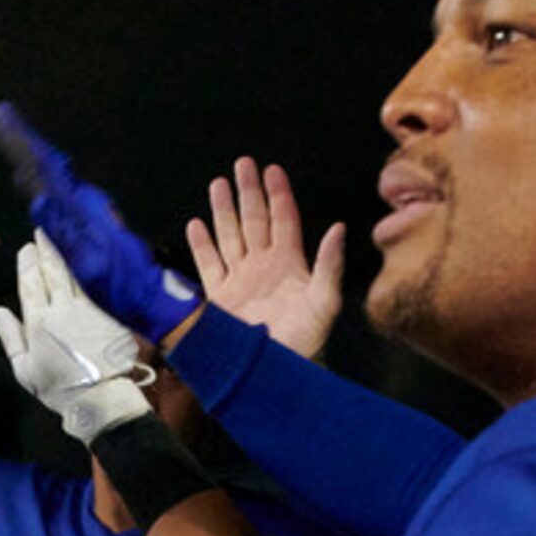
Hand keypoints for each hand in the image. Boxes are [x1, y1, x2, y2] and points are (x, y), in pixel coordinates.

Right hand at [0, 102, 199, 341]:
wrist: (150, 296)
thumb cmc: (120, 287)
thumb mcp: (88, 266)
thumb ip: (63, 234)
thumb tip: (39, 201)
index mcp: (82, 209)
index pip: (45, 166)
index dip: (23, 142)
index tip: (5, 118)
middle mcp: (87, 202)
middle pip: (49, 163)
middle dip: (24, 139)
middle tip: (4, 117)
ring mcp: (91, 209)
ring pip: (56, 173)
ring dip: (35, 153)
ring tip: (16, 136)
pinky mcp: (94, 218)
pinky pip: (64, 188)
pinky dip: (47, 174)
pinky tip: (42, 175)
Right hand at [0, 234, 152, 442]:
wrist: (102, 397)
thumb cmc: (60, 389)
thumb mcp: (25, 370)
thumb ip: (11, 338)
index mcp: (40, 322)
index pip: (30, 285)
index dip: (28, 264)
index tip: (26, 249)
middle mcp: (63, 310)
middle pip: (53, 273)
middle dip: (46, 251)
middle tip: (42, 233)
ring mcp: (88, 310)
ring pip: (74, 276)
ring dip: (65, 257)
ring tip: (59, 241)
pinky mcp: (107, 314)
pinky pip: (92, 288)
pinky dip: (85, 273)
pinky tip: (83, 265)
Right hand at [187, 158, 345, 361]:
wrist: (275, 372)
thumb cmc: (307, 341)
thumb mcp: (325, 301)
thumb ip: (329, 264)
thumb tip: (338, 228)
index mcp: (290, 263)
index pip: (283, 219)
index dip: (278, 194)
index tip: (271, 169)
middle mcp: (263, 267)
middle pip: (254, 220)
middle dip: (248, 192)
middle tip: (242, 164)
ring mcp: (240, 281)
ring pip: (230, 236)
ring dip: (223, 211)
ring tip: (218, 184)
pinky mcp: (220, 298)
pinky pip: (208, 265)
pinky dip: (202, 245)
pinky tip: (196, 225)